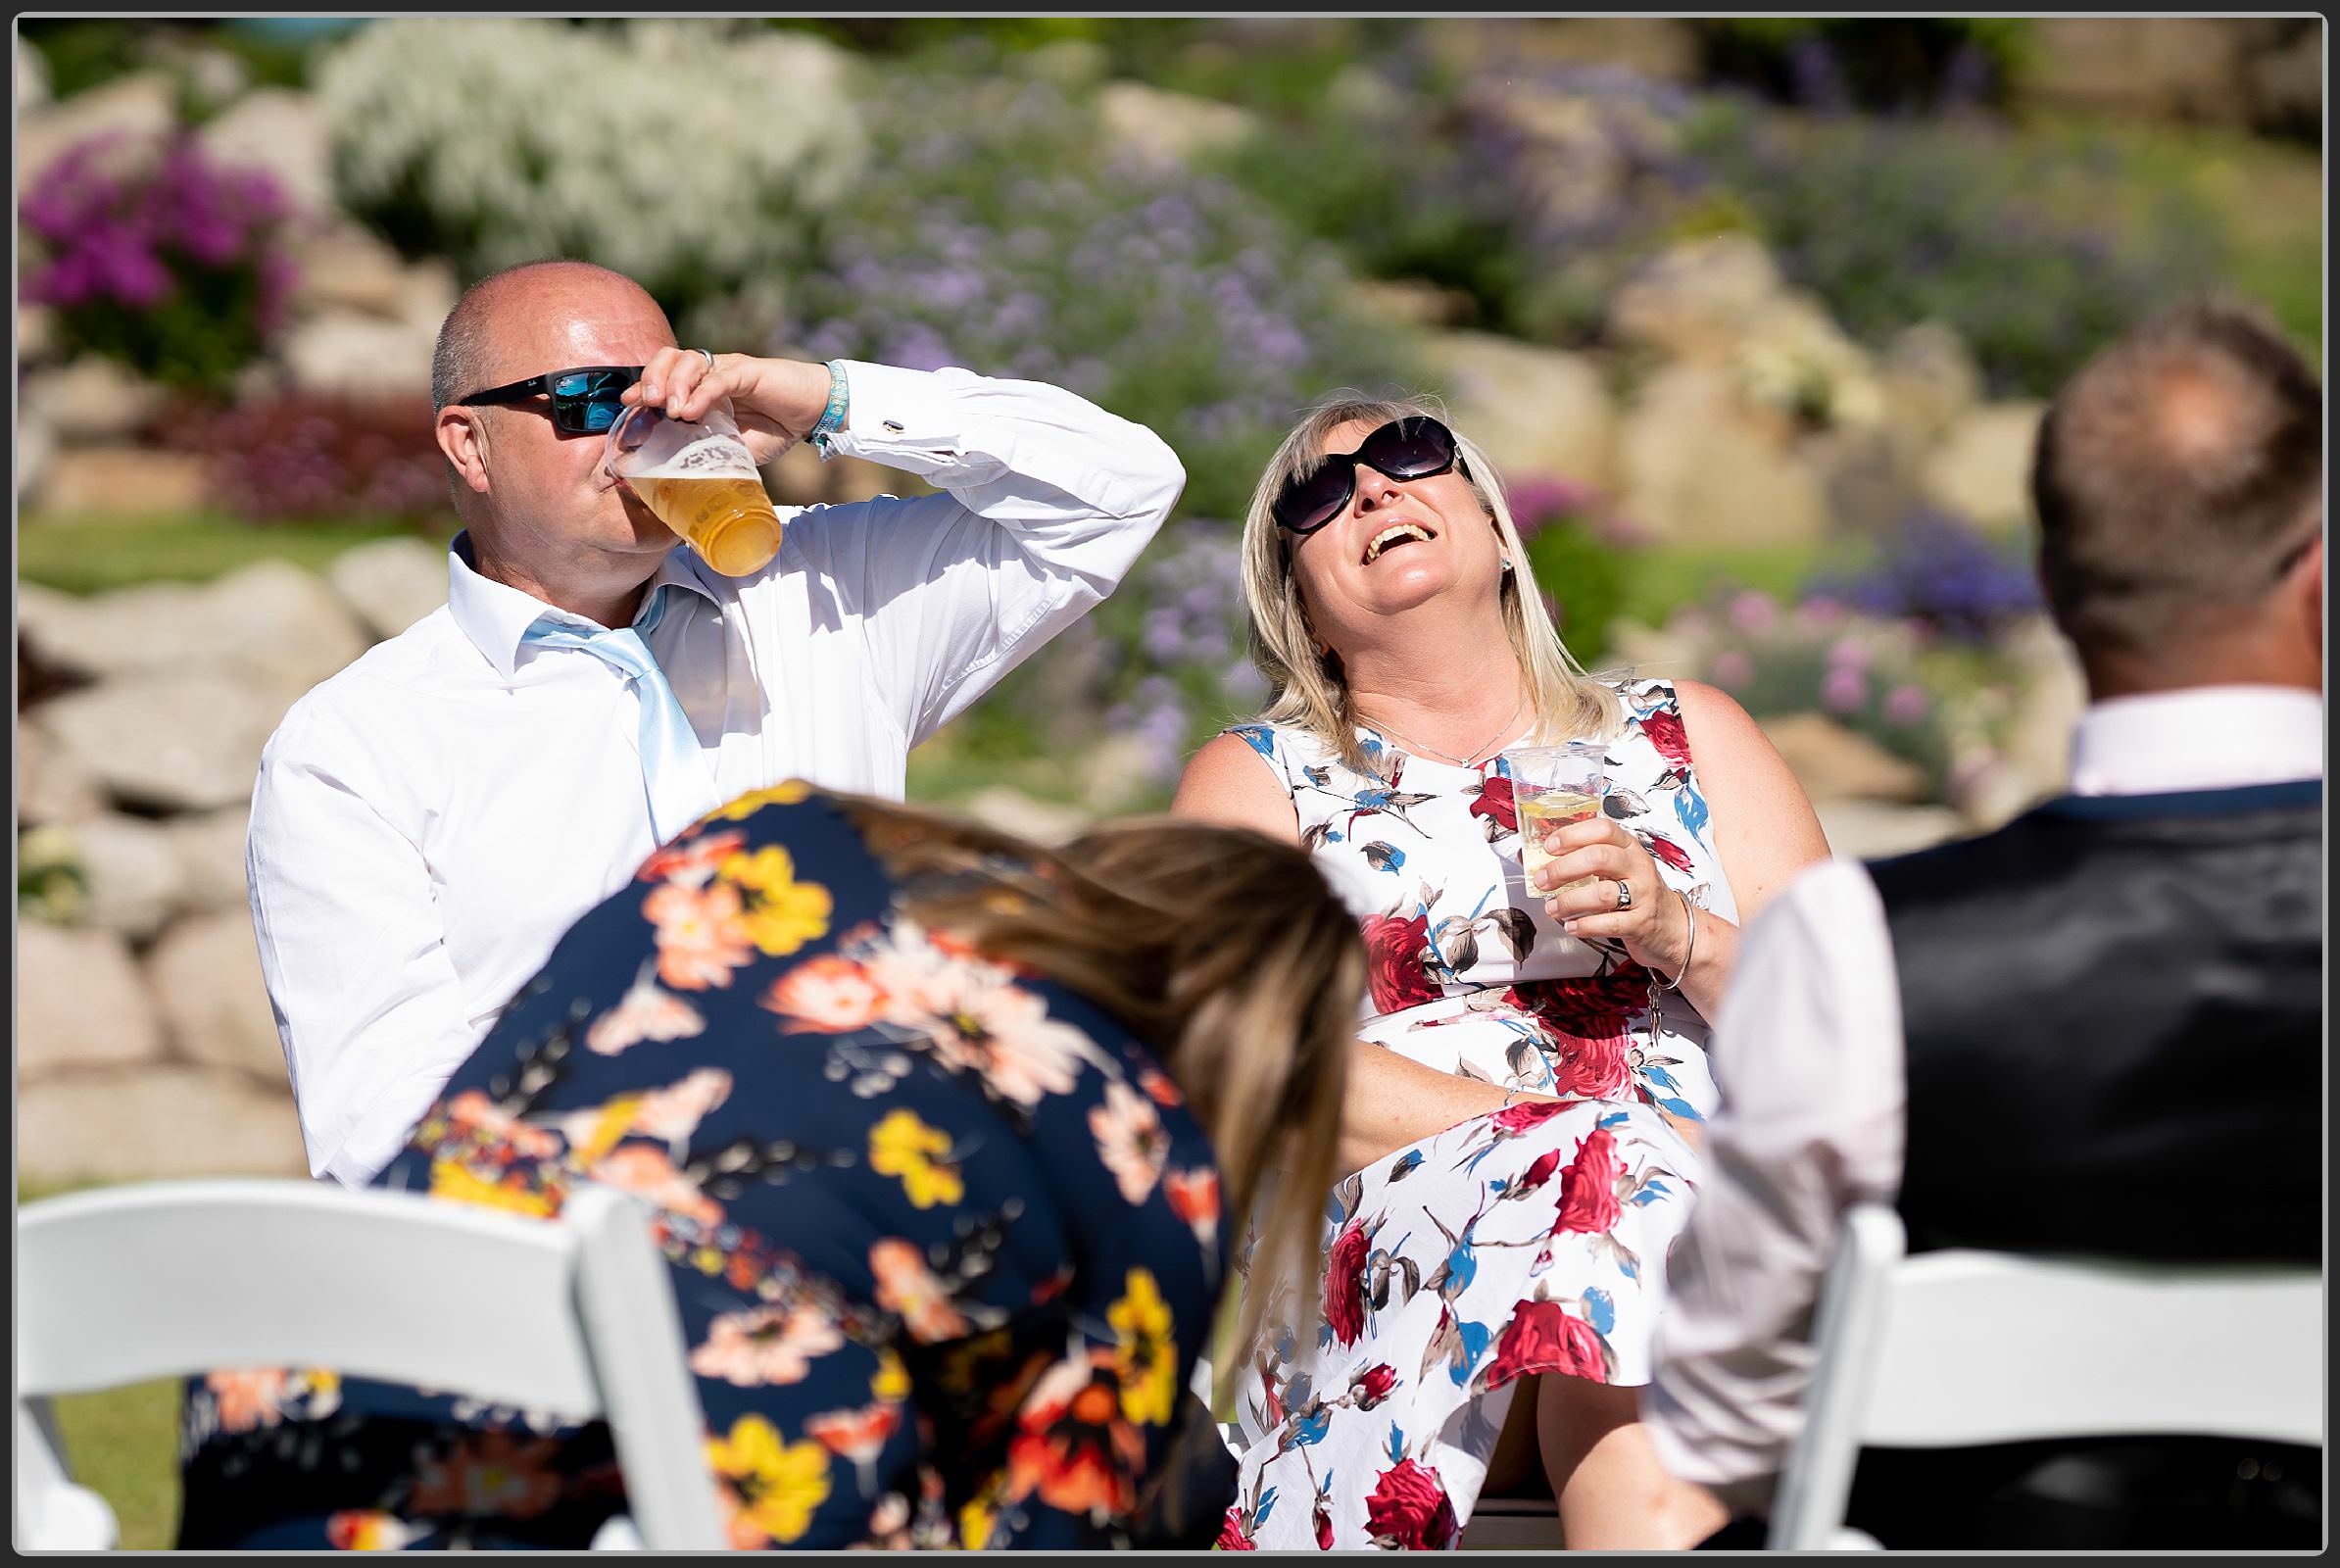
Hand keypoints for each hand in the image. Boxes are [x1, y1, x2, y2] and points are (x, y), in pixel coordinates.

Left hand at [623, 349, 833, 465]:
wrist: (814, 414)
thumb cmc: (775, 429)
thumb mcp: (735, 449)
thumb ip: (710, 455)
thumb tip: (680, 485)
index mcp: (703, 387)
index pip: (665, 375)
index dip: (642, 386)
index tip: (626, 404)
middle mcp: (712, 373)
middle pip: (669, 357)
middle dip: (650, 377)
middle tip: (643, 403)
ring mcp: (729, 369)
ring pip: (689, 360)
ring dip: (672, 382)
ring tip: (668, 409)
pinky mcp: (749, 372)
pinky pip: (720, 378)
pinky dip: (701, 393)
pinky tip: (690, 411)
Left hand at [1530, 815, 1692, 979]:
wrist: (1672, 926)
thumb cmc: (1634, 892)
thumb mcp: (1613, 870)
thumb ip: (1578, 860)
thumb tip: (1528, 855)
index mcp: (1628, 847)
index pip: (1603, 829)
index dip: (1573, 835)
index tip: (1549, 846)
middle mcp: (1638, 866)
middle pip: (1600, 857)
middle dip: (1563, 868)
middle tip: (1542, 880)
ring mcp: (1643, 894)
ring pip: (1603, 893)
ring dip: (1570, 901)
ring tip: (1552, 908)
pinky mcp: (1642, 923)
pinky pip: (1611, 923)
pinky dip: (1586, 925)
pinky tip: (1571, 926)